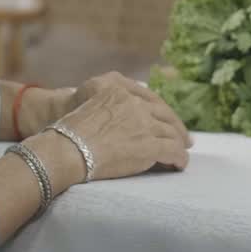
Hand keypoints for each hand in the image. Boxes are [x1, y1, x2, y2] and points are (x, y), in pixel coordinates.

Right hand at [56, 72, 191, 180]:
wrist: (66, 149)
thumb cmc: (68, 132)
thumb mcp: (86, 101)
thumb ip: (106, 102)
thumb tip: (121, 118)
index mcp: (117, 87)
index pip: (149, 97)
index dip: (161, 110)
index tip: (167, 118)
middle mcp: (133, 101)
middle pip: (164, 113)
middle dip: (175, 126)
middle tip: (184, 137)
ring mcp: (143, 122)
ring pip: (171, 133)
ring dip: (178, 144)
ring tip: (181, 152)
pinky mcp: (149, 144)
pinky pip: (172, 150)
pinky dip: (179, 158)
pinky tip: (180, 164)